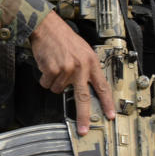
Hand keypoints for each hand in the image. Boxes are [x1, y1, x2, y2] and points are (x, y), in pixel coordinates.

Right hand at [29, 12, 115, 134]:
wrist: (46, 26)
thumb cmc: (62, 37)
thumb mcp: (82, 50)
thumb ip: (86, 68)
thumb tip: (86, 86)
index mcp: (91, 62)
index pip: (102, 86)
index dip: (107, 103)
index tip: (110, 115)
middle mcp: (81, 67)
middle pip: (83, 98)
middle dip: (83, 116)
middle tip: (83, 129)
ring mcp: (67, 69)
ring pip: (58, 89)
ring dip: (54, 82)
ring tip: (55, 66)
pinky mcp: (53, 70)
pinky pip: (47, 83)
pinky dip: (45, 77)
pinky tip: (47, 65)